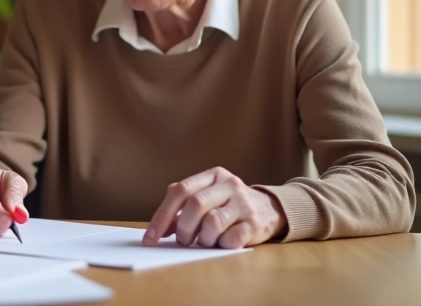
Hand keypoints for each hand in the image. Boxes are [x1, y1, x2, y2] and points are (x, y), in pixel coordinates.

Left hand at [143, 166, 286, 248]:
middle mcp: (229, 185)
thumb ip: (182, 206)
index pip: (181, 190)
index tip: (150, 237)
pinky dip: (220, 244)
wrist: (269, 210)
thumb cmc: (228, 205)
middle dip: (183, 228)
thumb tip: (159, 228)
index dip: (162, 215)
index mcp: (213, 175)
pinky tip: (223, 241)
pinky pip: (229, 239)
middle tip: (183, 240)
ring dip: (202, 238)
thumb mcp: (207, 197)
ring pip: (212, 222)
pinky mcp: (255, 223)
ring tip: (205, 240)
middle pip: (195, 205)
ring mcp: (244, 203)